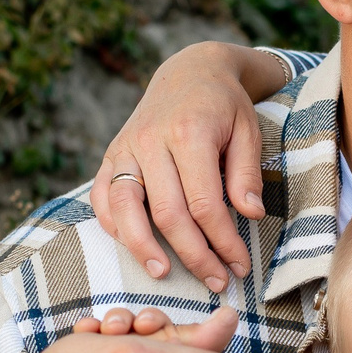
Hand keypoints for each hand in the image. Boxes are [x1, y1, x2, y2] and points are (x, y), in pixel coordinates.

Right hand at [89, 42, 289, 290]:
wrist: (189, 71)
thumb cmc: (224, 105)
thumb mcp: (248, 131)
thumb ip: (246, 174)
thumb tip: (250, 216)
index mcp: (190, 134)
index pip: (205, 204)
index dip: (223, 241)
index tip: (240, 265)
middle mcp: (152, 141)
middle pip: (167, 213)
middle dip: (194, 255)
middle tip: (216, 281)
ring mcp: (126, 147)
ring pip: (125, 208)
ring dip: (142, 247)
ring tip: (164, 274)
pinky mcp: (111, 153)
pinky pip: (101, 195)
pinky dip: (112, 224)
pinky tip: (131, 246)